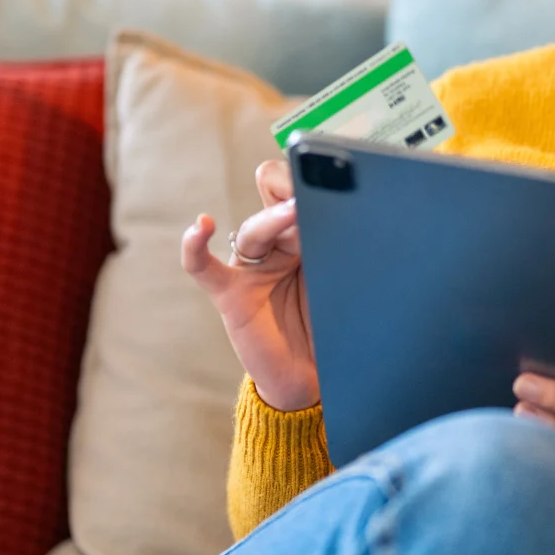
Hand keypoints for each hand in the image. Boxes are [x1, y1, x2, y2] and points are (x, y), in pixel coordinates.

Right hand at [181, 159, 318, 410]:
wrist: (313, 380)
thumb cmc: (330, 330)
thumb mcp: (342, 284)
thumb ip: (341, 252)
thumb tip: (359, 218)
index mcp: (306, 235)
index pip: (300, 189)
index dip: (313, 179)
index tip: (335, 175)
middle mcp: (276, 245)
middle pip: (274, 193)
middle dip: (294, 188)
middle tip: (315, 193)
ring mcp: (250, 267)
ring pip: (255, 229)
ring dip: (274, 219)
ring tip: (295, 213)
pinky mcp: (230, 294)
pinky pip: (203, 267)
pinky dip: (195, 246)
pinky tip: (201, 227)